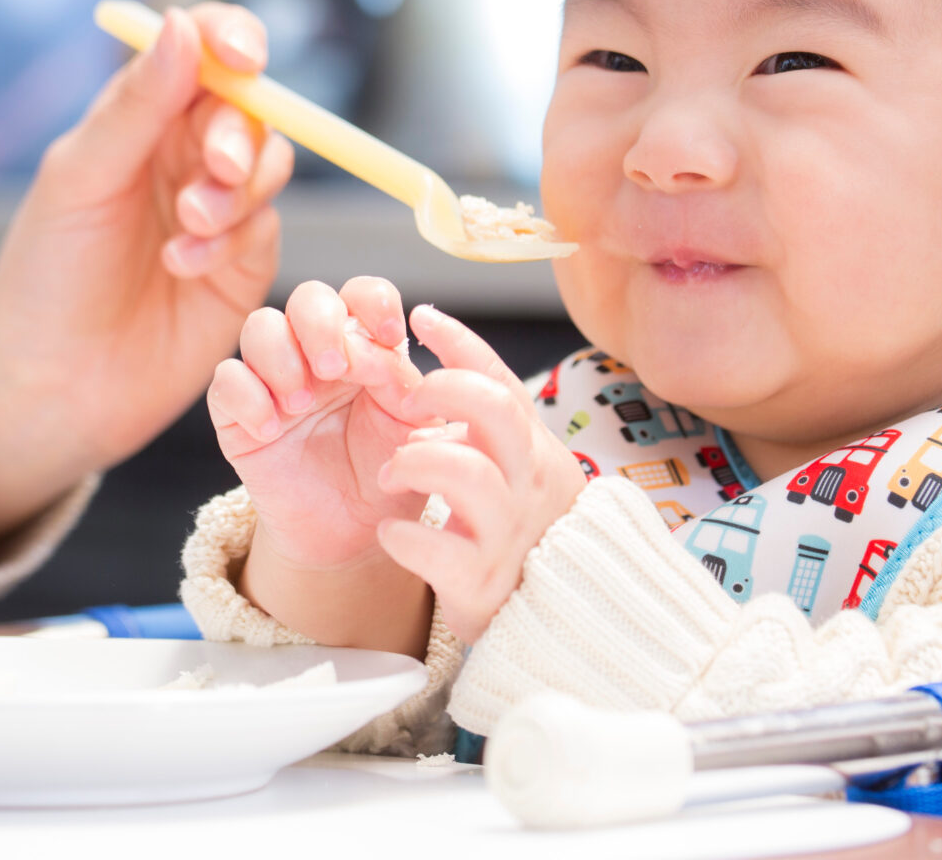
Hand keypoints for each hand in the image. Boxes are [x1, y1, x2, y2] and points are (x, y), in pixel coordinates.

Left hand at [0, 4, 294, 550]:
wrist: (55, 385)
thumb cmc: (47, 278)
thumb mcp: (80, 180)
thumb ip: (137, 106)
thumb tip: (182, 24)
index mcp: (138, 116)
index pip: (200, 48)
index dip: (231, 37)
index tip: (244, 54)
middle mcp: (183, 153)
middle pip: (248, 107)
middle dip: (237, 134)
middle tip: (213, 171)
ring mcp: (219, 208)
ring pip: (271, 164)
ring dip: (236, 191)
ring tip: (186, 231)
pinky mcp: (244, 263)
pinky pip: (267, 226)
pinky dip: (232, 241)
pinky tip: (183, 266)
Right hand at [207, 277, 432, 652]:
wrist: (351, 536)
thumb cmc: (387, 475)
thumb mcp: (414, 431)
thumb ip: (408, 387)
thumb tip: (387, 353)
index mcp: (367, 345)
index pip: (363, 294)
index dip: (374, 302)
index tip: (390, 336)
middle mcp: (318, 351)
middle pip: (308, 298)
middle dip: (321, 324)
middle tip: (334, 369)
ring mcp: (275, 378)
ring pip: (261, 325)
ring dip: (281, 356)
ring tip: (301, 403)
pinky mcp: (238, 413)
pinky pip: (226, 380)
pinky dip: (247, 396)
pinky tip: (270, 429)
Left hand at [374, 305, 586, 642]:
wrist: (551, 624)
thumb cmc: (521, 535)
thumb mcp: (517, 470)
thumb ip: (489, 424)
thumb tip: (443, 365)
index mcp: (533, 450)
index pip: (501, 380)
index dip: (461, 342)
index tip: (422, 316)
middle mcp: (528, 483)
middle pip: (493, 409)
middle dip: (440, 391)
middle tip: (405, 400)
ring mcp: (507, 532)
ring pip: (465, 470)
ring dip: (413, 461)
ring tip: (390, 474)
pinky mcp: (481, 582)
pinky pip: (436, 548)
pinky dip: (402, 537)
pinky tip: (391, 534)